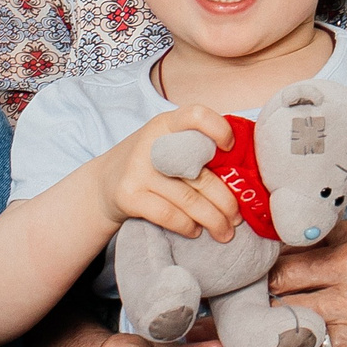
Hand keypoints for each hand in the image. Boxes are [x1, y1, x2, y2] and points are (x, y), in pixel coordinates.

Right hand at [99, 107, 239, 241]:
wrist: (102, 185)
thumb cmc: (149, 164)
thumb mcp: (167, 144)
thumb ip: (196, 147)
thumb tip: (245, 171)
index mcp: (166, 124)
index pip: (196, 115)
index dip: (219, 129)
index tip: (231, 148)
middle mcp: (151, 143)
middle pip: (201, 174)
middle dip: (226, 202)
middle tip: (237, 218)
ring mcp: (138, 170)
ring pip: (189, 200)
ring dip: (213, 220)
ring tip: (225, 231)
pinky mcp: (129, 196)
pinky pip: (170, 215)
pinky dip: (188, 226)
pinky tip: (195, 231)